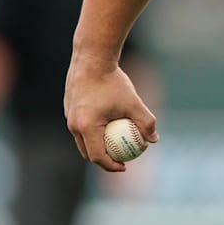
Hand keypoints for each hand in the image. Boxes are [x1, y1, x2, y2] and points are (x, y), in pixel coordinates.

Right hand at [63, 50, 157, 171]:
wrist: (92, 58)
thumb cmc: (114, 81)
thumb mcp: (134, 102)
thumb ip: (146, 122)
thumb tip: (154, 140)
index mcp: (86, 128)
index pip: (97, 156)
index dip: (111, 165)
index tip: (125, 166)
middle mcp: (74, 125)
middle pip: (87, 151)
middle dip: (103, 159)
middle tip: (120, 159)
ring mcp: (69, 116)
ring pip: (82, 139)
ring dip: (97, 145)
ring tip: (114, 144)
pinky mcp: (69, 107)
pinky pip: (80, 125)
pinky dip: (92, 130)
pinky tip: (108, 124)